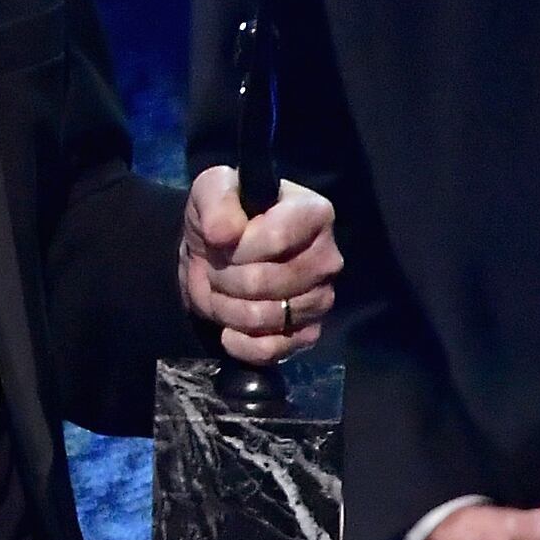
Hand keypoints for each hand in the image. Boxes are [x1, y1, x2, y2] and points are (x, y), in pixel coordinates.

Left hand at [178, 167, 339, 364]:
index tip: (220, 241)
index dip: (239, 247)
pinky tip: (228, 330)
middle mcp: (327, 258)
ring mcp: (321, 298)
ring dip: (229, 309)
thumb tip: (225, 233)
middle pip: (269, 282)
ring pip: (269, 317)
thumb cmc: (222, 216)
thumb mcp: (212, 189)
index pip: (277, 239)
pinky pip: (274, 350)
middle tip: (217, 268)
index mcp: (314, 214)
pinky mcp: (307, 332)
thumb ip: (217, 200)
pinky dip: (242, 344)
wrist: (213, 256)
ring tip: (222, 291)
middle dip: (227, 278)